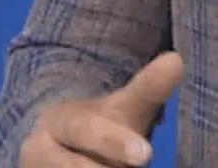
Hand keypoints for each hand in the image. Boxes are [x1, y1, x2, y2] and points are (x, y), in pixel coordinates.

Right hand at [20, 51, 182, 166]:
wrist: (56, 148)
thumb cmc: (100, 127)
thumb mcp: (122, 108)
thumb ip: (147, 88)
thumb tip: (176, 60)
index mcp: (61, 122)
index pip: (87, 129)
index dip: (115, 143)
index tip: (145, 155)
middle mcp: (42, 151)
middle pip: (76, 164)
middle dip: (108, 165)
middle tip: (143, 161)